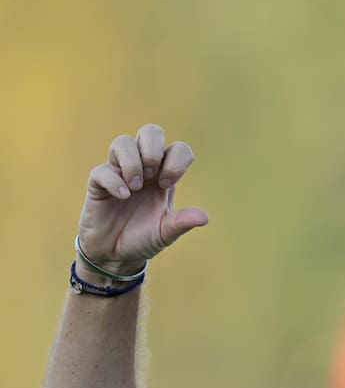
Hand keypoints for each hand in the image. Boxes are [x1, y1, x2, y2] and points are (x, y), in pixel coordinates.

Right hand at [77, 125, 208, 273]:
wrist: (115, 256)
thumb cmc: (143, 239)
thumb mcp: (165, 233)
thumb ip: (182, 223)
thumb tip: (204, 218)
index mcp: (164, 176)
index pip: (178, 149)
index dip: (177, 159)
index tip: (167, 184)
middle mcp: (143, 169)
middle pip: (150, 131)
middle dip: (153, 148)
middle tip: (152, 176)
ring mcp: (119, 173)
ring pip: (122, 142)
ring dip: (132, 161)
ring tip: (136, 186)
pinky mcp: (98, 184)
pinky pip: (102, 170)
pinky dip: (114, 181)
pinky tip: (123, 197)